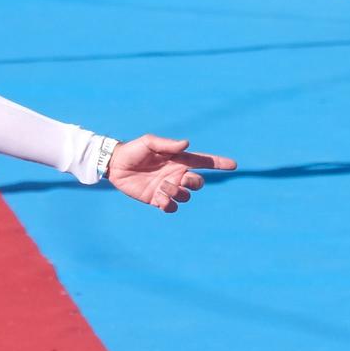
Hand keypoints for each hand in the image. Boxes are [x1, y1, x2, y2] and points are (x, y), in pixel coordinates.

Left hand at [107, 134, 234, 213]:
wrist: (115, 165)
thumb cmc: (133, 150)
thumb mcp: (149, 142)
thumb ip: (167, 144)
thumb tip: (187, 144)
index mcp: (178, 160)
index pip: (203, 162)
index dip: (219, 163)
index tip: (234, 165)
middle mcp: (176, 175)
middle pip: (198, 183)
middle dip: (194, 183)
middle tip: (180, 179)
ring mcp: (167, 188)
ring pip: (186, 197)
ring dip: (177, 193)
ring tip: (163, 187)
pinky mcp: (157, 199)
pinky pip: (171, 208)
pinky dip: (168, 205)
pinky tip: (159, 199)